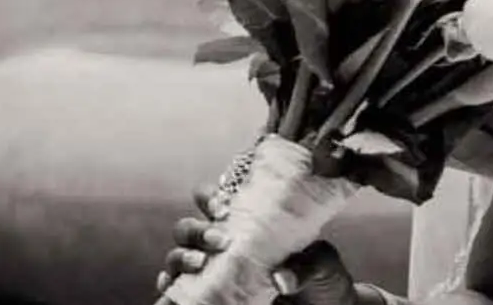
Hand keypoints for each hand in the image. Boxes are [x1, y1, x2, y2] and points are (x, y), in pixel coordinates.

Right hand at [155, 184, 362, 304]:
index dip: (210, 197)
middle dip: (196, 230)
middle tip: (219, 240)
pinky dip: (169, 287)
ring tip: (200, 264)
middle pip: (189, 228)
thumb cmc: (323, 281)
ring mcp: (214, 272)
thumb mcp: (322, 266)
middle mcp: (224, 246)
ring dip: (181, 257)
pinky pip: (177, 290)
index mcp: (250, 224)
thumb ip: (307, 266)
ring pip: (178, 256)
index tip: (223, 205)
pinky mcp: (209, 296)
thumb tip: (281, 277)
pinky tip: (172, 287)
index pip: (217, 201)